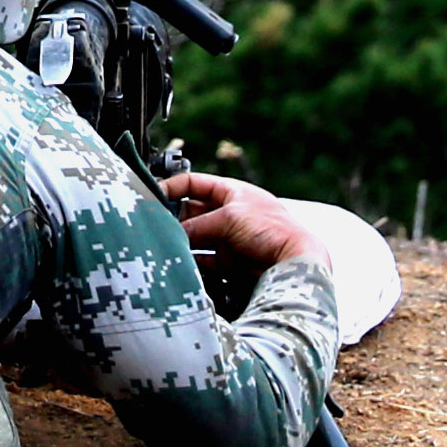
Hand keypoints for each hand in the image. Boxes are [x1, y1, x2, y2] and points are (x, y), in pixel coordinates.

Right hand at [160, 170, 316, 267]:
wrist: (294, 261)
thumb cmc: (272, 228)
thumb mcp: (230, 217)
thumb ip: (198, 225)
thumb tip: (173, 233)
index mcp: (231, 192)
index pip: (194, 184)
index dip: (173, 187)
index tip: (153, 196)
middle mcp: (228, 214)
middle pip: (190, 213)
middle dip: (173, 219)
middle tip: (155, 226)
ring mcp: (227, 238)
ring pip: (194, 238)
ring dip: (180, 242)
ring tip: (164, 246)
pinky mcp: (228, 262)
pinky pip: (202, 261)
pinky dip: (190, 262)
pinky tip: (179, 263)